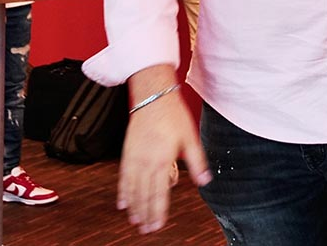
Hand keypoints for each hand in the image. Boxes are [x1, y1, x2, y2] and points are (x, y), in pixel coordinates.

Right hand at [118, 79, 210, 233]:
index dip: (158, 211)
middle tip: (146, 230)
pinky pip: (123, 177)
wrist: (153, 97)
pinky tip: (122, 202)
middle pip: (144, 194)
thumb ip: (197, 161)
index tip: (158, 225)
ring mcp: (134, 158)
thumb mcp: (190, 137)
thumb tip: (205, 181)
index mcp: (163, 160)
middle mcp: (146, 162)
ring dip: (134, 206)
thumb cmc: (173, 115)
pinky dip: (122, 191)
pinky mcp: (127, 153)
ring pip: (132, 189)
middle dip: (146, 214)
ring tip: (135, 221)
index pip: (160, 193)